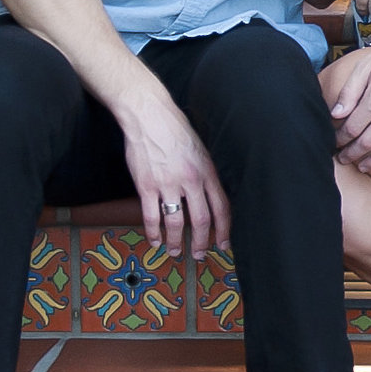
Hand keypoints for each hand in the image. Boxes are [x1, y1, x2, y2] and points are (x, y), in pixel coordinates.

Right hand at [115, 79, 228, 255]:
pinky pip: (151, 216)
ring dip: (176, 242)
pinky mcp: (146, 185)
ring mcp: (167, 184)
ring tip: (175, 252)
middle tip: (199, 255)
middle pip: (201, 220)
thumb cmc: (174, 129)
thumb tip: (209, 198)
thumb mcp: (200, 150)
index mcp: (207, 171)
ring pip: (176, 223)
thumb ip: (204, 175)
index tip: (223, 244)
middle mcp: (190, 180)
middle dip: (201, 243)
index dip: (224, 230)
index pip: (221, 208)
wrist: (149, 115)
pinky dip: (153, 233)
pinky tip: (155, 240)